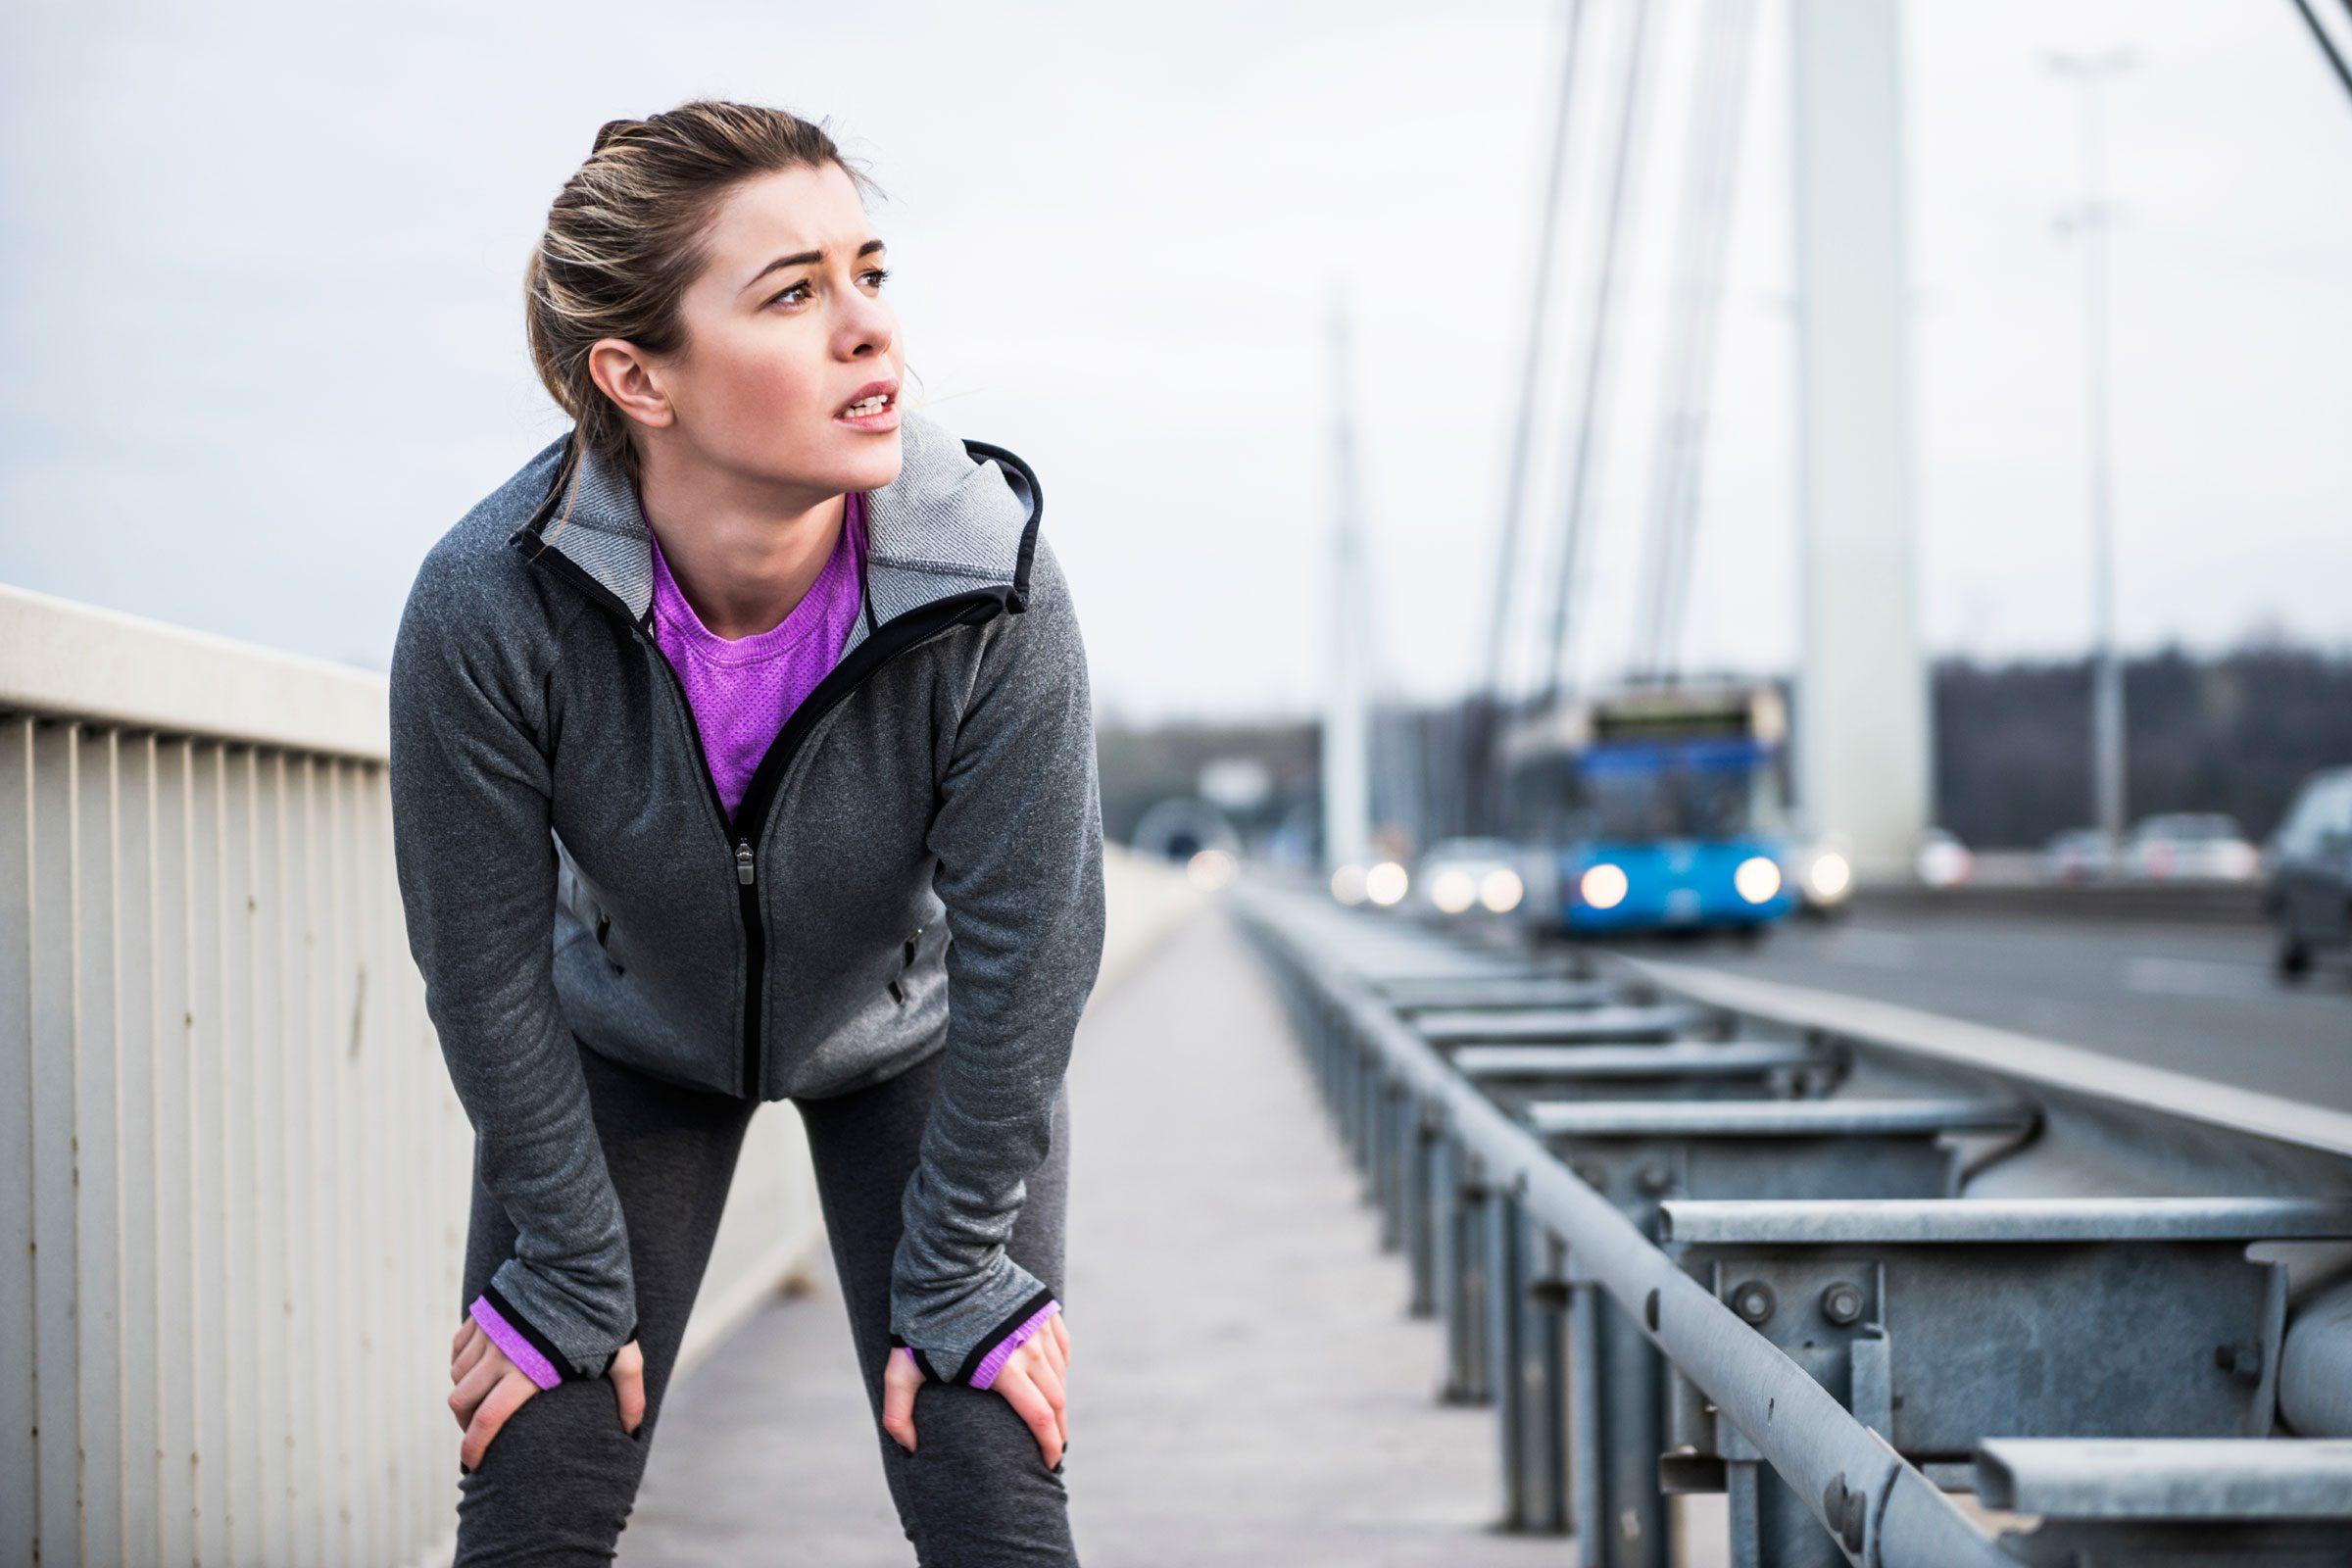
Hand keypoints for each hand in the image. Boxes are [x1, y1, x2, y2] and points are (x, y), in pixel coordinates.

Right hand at [450, 1318, 644, 1468]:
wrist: (577, 1257)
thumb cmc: (602, 1311)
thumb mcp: (622, 1355)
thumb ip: (628, 1395)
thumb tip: (634, 1431)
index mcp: (529, 1370)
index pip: (489, 1419)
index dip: (475, 1447)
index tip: (472, 1465)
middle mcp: (501, 1354)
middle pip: (461, 1402)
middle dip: (465, 1425)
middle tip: (478, 1434)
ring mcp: (488, 1332)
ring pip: (457, 1377)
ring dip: (465, 1394)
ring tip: (482, 1403)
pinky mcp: (482, 1313)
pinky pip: (458, 1350)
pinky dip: (462, 1366)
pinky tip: (478, 1371)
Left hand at [882, 1313, 1070, 1469]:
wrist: (950, 1258)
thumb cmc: (925, 1314)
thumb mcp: (904, 1365)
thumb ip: (899, 1412)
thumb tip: (909, 1449)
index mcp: (1002, 1368)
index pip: (1040, 1417)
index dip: (1049, 1446)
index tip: (1048, 1464)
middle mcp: (1028, 1349)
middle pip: (1057, 1401)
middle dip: (1059, 1432)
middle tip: (1053, 1450)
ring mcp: (1039, 1328)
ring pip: (1060, 1376)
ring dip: (1059, 1402)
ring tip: (1050, 1420)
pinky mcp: (1045, 1310)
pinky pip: (1061, 1350)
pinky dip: (1059, 1372)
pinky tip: (1051, 1382)